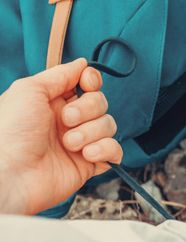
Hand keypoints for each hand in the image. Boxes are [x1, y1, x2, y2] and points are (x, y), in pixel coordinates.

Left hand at [0, 58, 122, 214]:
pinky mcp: (91, 164)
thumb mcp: (29, 89)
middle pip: (100, 103)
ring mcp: (81, 142)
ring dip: (91, 132)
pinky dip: (106, 150)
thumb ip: (59, 75)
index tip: (87, 83)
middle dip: (88, 109)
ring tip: (68, 144)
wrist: (10, 174)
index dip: (92, 82)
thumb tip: (82, 63)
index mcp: (53, 102)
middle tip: (66, 120)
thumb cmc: (10, 131)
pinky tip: (87, 155)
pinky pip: (115, 151)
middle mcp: (69, 121)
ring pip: (109, 125)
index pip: (86, 85)